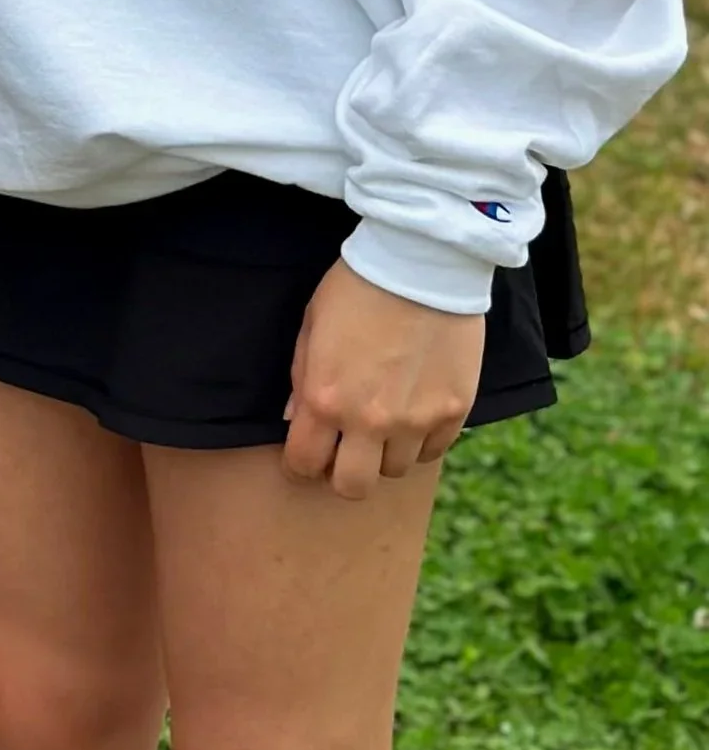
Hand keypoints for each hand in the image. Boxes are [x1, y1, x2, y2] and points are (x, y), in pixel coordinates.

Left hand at [283, 258, 484, 500]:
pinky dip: (421, 440)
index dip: (301, 464)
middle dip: (343, 473)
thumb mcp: (312, 325)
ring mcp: (415, 421)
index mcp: (325, 398)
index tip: (307, 453)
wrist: (419, 262)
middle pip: (352, 487)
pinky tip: (414, 409)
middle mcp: (369, 421)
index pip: (304, 465)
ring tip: (384, 420)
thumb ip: (302, 378)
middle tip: (346, 448)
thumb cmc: (356, 286)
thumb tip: (296, 419)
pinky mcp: (453, 412)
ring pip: (396, 470)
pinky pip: (433, 451)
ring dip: (385, 453)